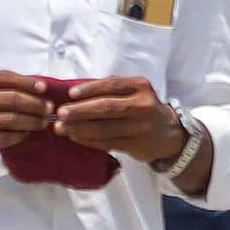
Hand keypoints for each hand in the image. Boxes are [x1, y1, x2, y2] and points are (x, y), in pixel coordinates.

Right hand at [0, 71, 51, 160]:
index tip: (44, 88)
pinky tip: (26, 134)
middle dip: (35, 105)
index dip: (28, 82)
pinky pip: (3, 136)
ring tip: (43, 123)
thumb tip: (31, 87)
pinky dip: (19, 135)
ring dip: (31, 122)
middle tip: (49, 109)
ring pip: (11, 120)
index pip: (5, 77)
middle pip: (12, 99)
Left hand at [52, 76, 184, 164]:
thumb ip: (112, 89)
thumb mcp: (135, 91)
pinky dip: (89, 140)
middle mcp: (143, 105)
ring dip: (80, 128)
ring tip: (61, 128)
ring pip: (105, 128)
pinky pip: (107, 143)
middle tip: (60, 113)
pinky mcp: (136, 145)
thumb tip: (75, 93)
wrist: (168, 133)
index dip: (90, 89)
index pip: (112, 84)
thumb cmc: (142, 107)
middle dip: (80, 111)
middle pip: (107, 107)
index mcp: (141, 86)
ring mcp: (140, 127)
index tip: (71, 93)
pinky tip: (76, 137)